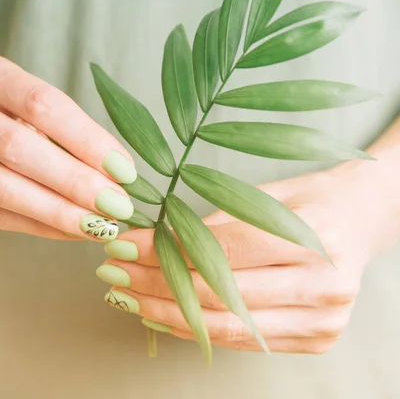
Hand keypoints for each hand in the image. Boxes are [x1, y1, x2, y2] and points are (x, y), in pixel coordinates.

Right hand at [0, 58, 136, 239]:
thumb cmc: (14, 111)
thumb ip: (64, 125)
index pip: (42, 104)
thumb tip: (118, 168)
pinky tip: (76, 230)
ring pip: (3, 187)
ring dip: (58, 211)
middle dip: (73, 180)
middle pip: (19, 147)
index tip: (124, 168)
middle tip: (118, 203)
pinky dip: (40, 226)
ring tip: (102, 224)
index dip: (85, 138)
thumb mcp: (31, 100)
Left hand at [97, 161, 398, 352]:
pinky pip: (243, 341)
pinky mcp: (316, 339)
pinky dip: (198, 329)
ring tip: (127, 296)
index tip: (125, 243)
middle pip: (219, 293)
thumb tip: (157, 241)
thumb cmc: (313, 199)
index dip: (165, 250)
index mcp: (315, 236)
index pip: (222, 250)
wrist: (359, 221)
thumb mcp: (269, 193)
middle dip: (156, 283)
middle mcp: (324, 285)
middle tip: (114, 272)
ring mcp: (323, 320)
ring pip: (226, 326)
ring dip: (167, 312)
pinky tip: (163, 315)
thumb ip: (219, 221)